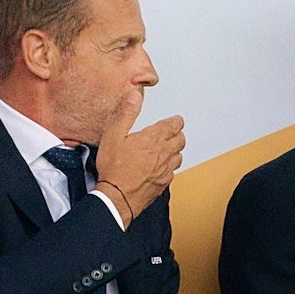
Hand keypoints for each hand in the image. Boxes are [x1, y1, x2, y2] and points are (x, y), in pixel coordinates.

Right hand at [91, 87, 183, 218]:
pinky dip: (169, 167)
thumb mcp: (113, 135)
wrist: (117, 198)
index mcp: (154, 139)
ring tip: (168, 149)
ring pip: (178, 156)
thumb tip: (134, 95)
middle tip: (172, 132)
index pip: (174, 124)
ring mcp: (165, 170)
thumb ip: (126, 113)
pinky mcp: (162, 184)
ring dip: (175, 150)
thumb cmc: (114, 169)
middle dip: (177, 134)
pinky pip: (172, 172)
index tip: (174, 120)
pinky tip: (161, 168)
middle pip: (180, 139)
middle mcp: (164, 154)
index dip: (175, 120)